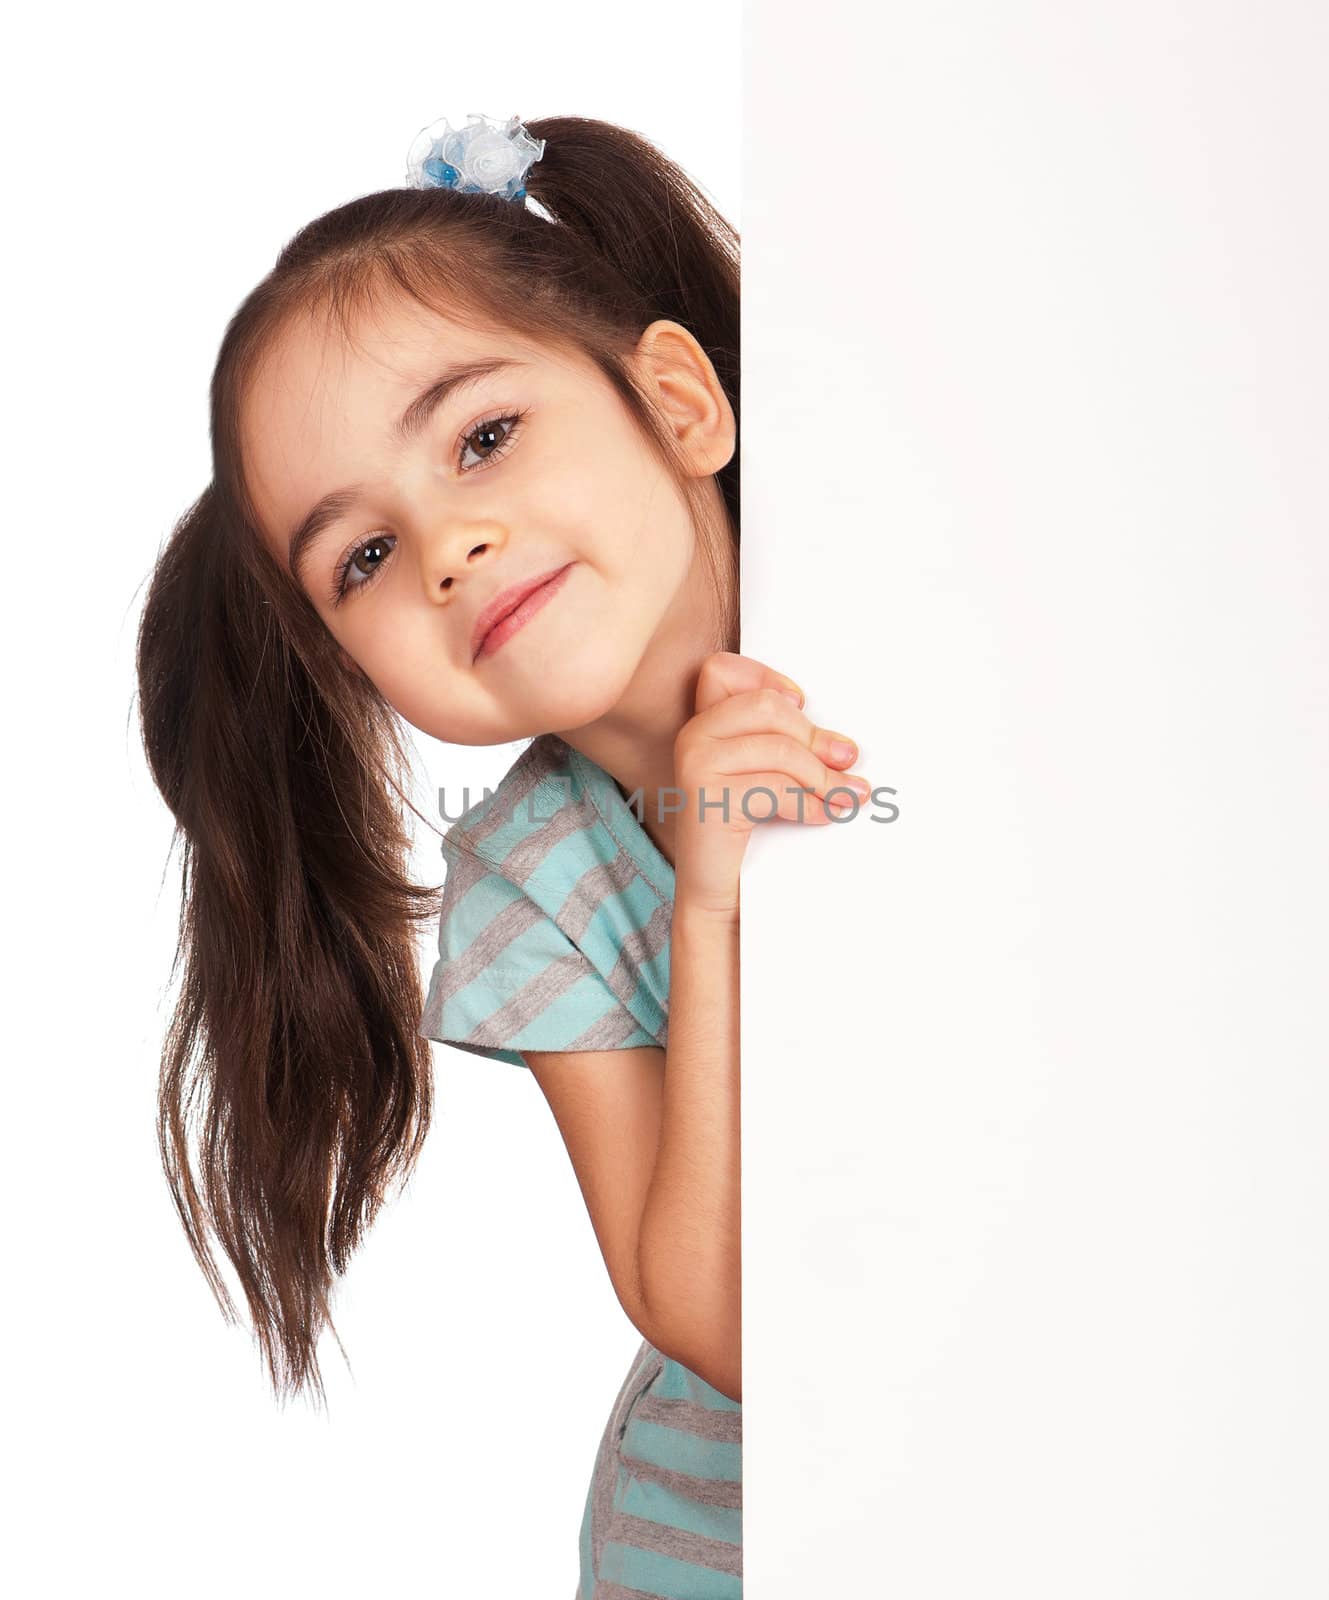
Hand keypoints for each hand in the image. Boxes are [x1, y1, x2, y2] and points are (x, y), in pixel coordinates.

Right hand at [672, 650, 870, 913]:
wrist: (719, 896)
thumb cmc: (747, 835)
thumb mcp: (765, 778)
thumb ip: (784, 745)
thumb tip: (843, 745)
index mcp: (703, 724)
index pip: (722, 670)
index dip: (766, 680)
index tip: (802, 708)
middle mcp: (693, 737)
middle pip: (767, 708)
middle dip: (814, 737)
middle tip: (847, 760)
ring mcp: (695, 764)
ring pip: (779, 750)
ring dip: (822, 776)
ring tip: (847, 796)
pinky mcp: (707, 796)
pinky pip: (775, 788)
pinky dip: (810, 804)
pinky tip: (825, 815)